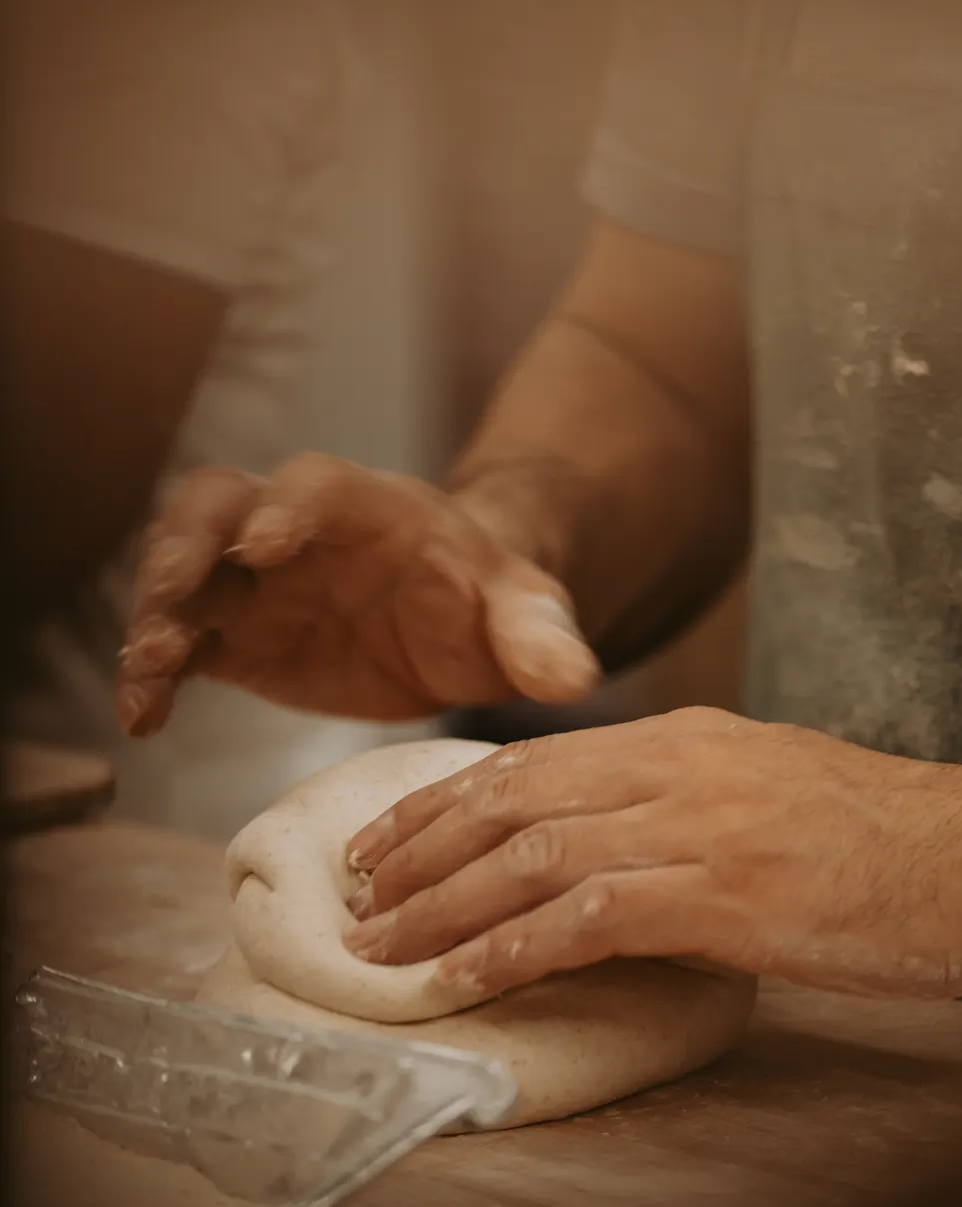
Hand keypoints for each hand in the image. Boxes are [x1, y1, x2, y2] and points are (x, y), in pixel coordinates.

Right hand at [116, 452, 598, 734]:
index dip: (286, 507)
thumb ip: (540, 638)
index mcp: (368, 507)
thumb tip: (575, 677)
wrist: (456, 630)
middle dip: (188, 541)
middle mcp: (293, 530)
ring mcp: (253, 581)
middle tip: (174, 592)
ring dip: (155, 612)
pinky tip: (140, 720)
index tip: (265, 545)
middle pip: (216, 504)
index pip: (314, 486)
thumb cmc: (488, 604)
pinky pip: (180, 644)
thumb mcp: (525, 615)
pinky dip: (152, 676)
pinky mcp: (234, 636)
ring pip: (180, 569)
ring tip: (147, 670)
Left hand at [341, 706, 961, 1004]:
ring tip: (376, 948)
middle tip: (352, 895)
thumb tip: (615, 866)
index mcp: (687, 740)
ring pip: (531, 853)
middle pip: (512, 796)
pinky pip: (587, 917)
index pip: (534, 759)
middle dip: (417, 849)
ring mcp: (700, 826)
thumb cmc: (894, 842)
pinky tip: (460, 981)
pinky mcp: (726, 893)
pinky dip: (510, 949)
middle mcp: (679, 768)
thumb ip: (690, 814)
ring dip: (440, 906)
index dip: (445, 802)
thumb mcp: (775, 798)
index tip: (387, 840)